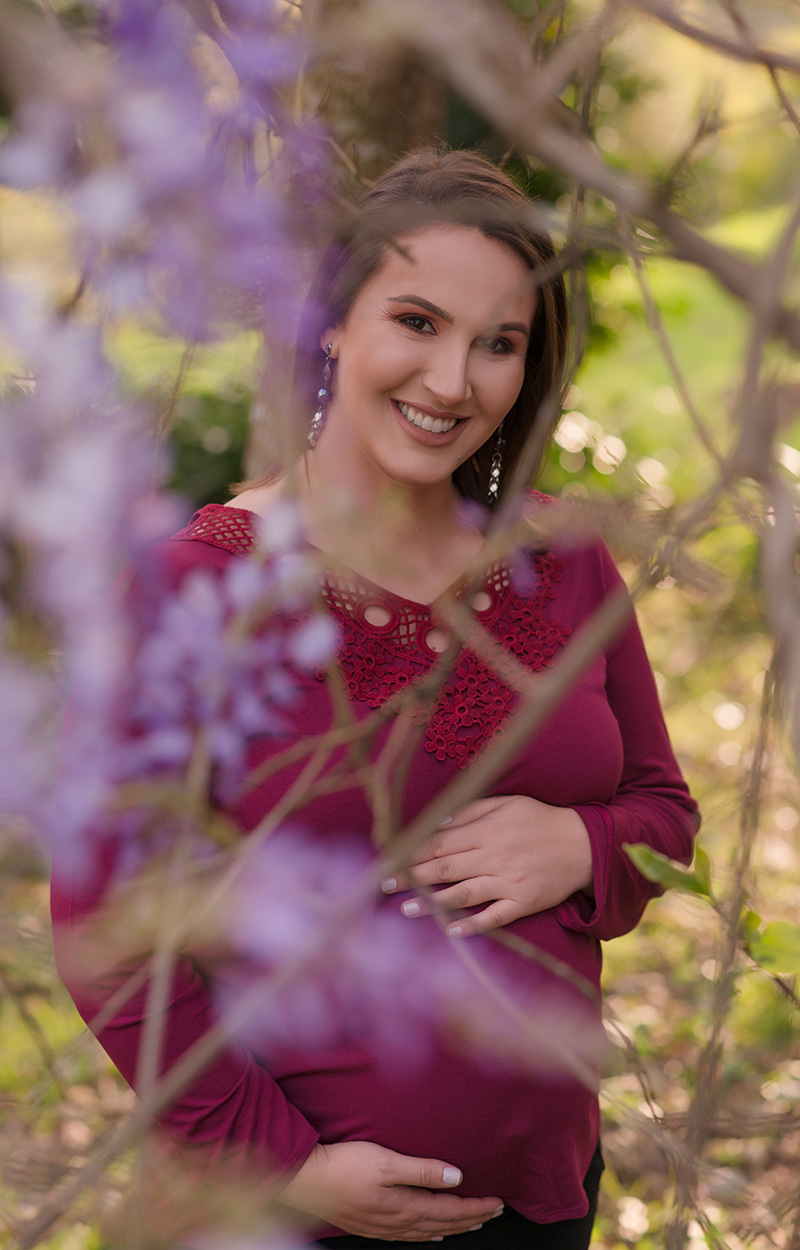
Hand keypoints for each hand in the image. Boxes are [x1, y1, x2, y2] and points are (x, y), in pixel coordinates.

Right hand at [276, 1140, 502, 1239]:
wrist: (306, 1181)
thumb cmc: (345, 1166)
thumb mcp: (387, 1161)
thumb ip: (422, 1170)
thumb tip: (456, 1176)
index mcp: (404, 1206)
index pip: (451, 1209)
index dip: (477, 1206)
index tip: (498, 1201)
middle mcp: (398, 1221)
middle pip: (444, 1223)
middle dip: (472, 1218)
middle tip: (495, 1212)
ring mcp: (384, 1226)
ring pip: (428, 1230)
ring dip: (454, 1225)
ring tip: (472, 1222)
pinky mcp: (371, 1224)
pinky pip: (410, 1234)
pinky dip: (428, 1232)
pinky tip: (432, 1231)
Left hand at [383, 795, 593, 937]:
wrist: (584, 845)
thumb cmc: (540, 820)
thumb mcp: (507, 804)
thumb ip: (472, 811)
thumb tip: (439, 822)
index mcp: (488, 830)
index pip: (441, 843)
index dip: (413, 852)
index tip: (390, 859)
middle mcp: (495, 856)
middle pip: (445, 868)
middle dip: (412, 877)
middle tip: (384, 885)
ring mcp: (509, 882)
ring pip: (464, 893)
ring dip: (432, 902)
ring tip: (406, 909)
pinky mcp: (524, 902)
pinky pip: (495, 916)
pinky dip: (473, 924)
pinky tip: (452, 930)